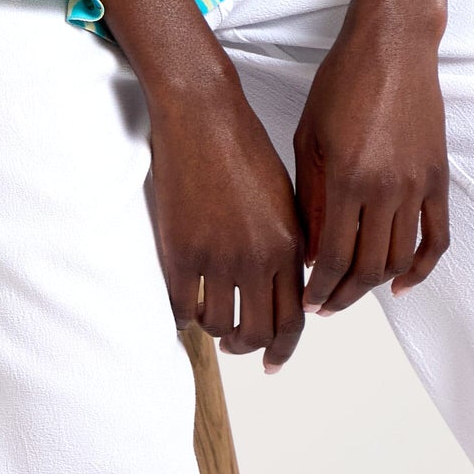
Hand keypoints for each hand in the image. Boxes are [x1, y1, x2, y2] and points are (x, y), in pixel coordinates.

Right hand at [147, 65, 307, 372]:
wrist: (201, 111)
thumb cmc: (240, 142)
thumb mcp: (281, 194)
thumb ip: (288, 241)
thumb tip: (287, 284)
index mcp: (289, 243)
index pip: (293, 318)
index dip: (282, 348)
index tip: (272, 361)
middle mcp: (258, 256)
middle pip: (258, 332)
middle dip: (247, 347)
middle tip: (236, 345)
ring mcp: (218, 256)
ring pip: (219, 325)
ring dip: (213, 328)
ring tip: (208, 315)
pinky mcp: (181, 250)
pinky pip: (183, 307)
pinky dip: (182, 314)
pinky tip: (182, 304)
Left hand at [293, 13, 449, 314]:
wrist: (393, 45)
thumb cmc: (342, 81)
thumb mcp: (310, 136)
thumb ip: (309, 197)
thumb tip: (308, 250)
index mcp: (347, 178)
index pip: (333, 256)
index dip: (319, 287)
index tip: (308, 302)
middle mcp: (385, 188)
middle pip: (368, 267)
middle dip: (344, 295)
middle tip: (327, 305)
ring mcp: (417, 185)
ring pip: (400, 259)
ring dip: (375, 284)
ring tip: (353, 290)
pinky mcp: (438, 178)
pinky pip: (437, 238)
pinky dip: (422, 269)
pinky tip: (402, 285)